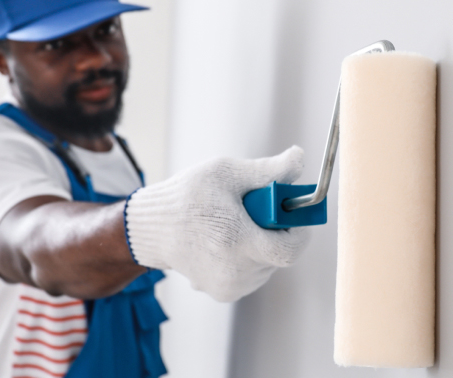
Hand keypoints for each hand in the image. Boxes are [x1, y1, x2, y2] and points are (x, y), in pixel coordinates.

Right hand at [124, 146, 311, 301]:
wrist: (153, 227)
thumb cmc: (188, 197)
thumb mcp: (227, 173)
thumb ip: (268, 170)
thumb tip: (299, 158)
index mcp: (237, 242)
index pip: (290, 249)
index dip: (298, 231)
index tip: (291, 214)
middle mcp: (235, 272)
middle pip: (278, 254)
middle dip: (274, 230)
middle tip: (252, 211)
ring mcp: (229, 286)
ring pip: (268, 265)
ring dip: (262, 244)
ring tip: (235, 226)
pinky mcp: (225, 294)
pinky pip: (254, 274)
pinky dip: (249, 258)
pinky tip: (228, 242)